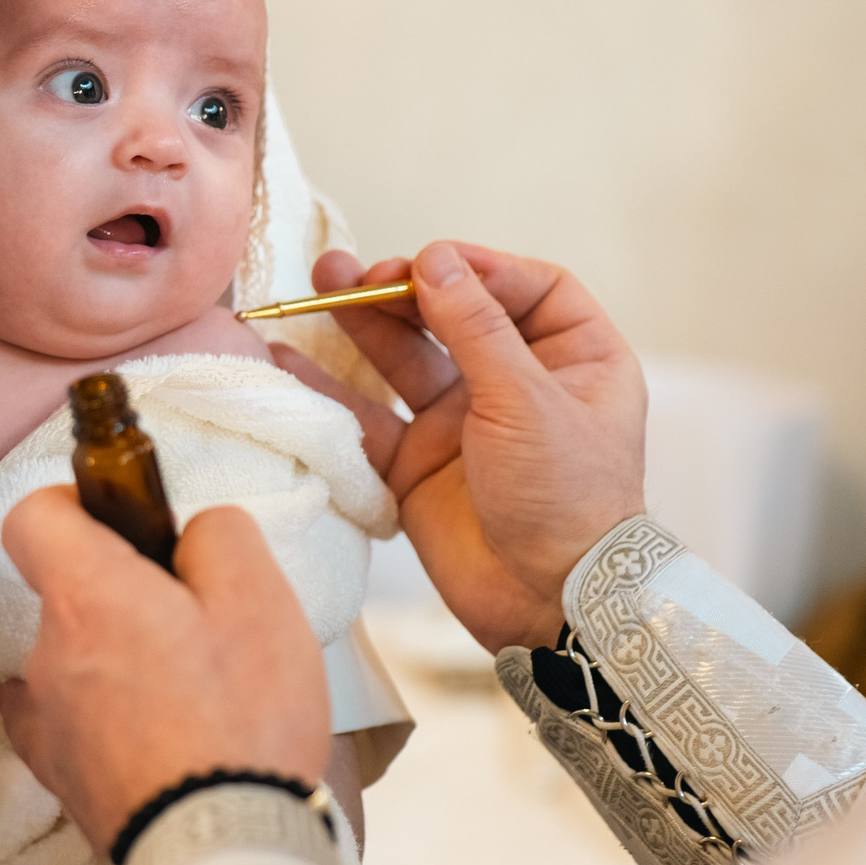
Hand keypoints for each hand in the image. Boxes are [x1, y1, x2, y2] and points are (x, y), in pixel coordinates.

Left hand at [0, 490, 331, 854]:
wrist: (222, 849)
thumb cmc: (242, 722)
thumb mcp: (259, 598)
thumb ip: (219, 535)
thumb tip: (195, 533)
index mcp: (87, 596)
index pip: (34, 517)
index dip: (75, 507)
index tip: (123, 522)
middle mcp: (47, 654)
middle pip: (69, 594)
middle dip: (124, 596)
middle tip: (197, 625)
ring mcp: (46, 721)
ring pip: (75, 660)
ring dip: (119, 661)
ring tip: (195, 694)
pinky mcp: (60, 777)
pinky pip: (70, 720)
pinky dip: (104, 716)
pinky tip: (155, 732)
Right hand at [304, 243, 645, 652]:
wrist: (547, 602)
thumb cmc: (567, 499)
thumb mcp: (527, 400)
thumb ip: (475, 327)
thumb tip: (435, 261)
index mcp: (576, 360)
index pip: (529, 288)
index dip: (481, 267)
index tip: (432, 261)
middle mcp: (519, 385)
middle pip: (456, 316)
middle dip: (406, 290)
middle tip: (360, 275)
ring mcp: (465, 425)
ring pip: (407, 359)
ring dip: (366, 324)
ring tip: (322, 286)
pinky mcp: (420, 464)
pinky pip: (369, 418)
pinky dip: (330, 392)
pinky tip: (290, 361)